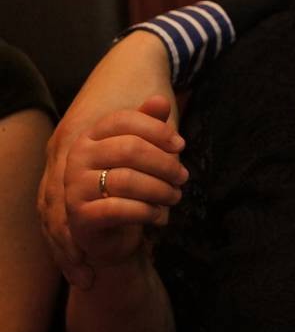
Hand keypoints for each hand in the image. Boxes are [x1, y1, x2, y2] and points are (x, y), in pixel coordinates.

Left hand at [40, 32, 177, 285]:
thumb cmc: (134, 96)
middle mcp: (61, 150)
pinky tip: (134, 220)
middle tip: (83, 278)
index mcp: (65, 153)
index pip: (53, 207)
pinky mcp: (90, 133)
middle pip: (52, 210)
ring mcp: (72, 142)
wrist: (139, 57)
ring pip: (65, 199)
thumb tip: (140, 200)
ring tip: (100, 258)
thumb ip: (126, 165)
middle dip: (67, 248)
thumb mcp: (123, 136)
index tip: (79, 272)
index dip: (63, 242)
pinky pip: (92, 177)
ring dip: (87, 232)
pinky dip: (114, 204)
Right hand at [63, 96, 187, 268]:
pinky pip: (118, 209)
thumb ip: (151, 126)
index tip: (181, 145)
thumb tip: (160, 100)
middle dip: (165, 164)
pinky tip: (157, 214)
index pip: (124, 119)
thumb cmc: (131, 186)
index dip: (157, 130)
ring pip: (126, 180)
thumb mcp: (144, 153)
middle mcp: (78, 158)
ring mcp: (75, 187)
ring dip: (160, 189)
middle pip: (130, 149)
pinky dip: (145, 211)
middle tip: (183, 177)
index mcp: (92, 137)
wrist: (111, 231)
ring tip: (174, 196)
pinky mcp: (80, 216)